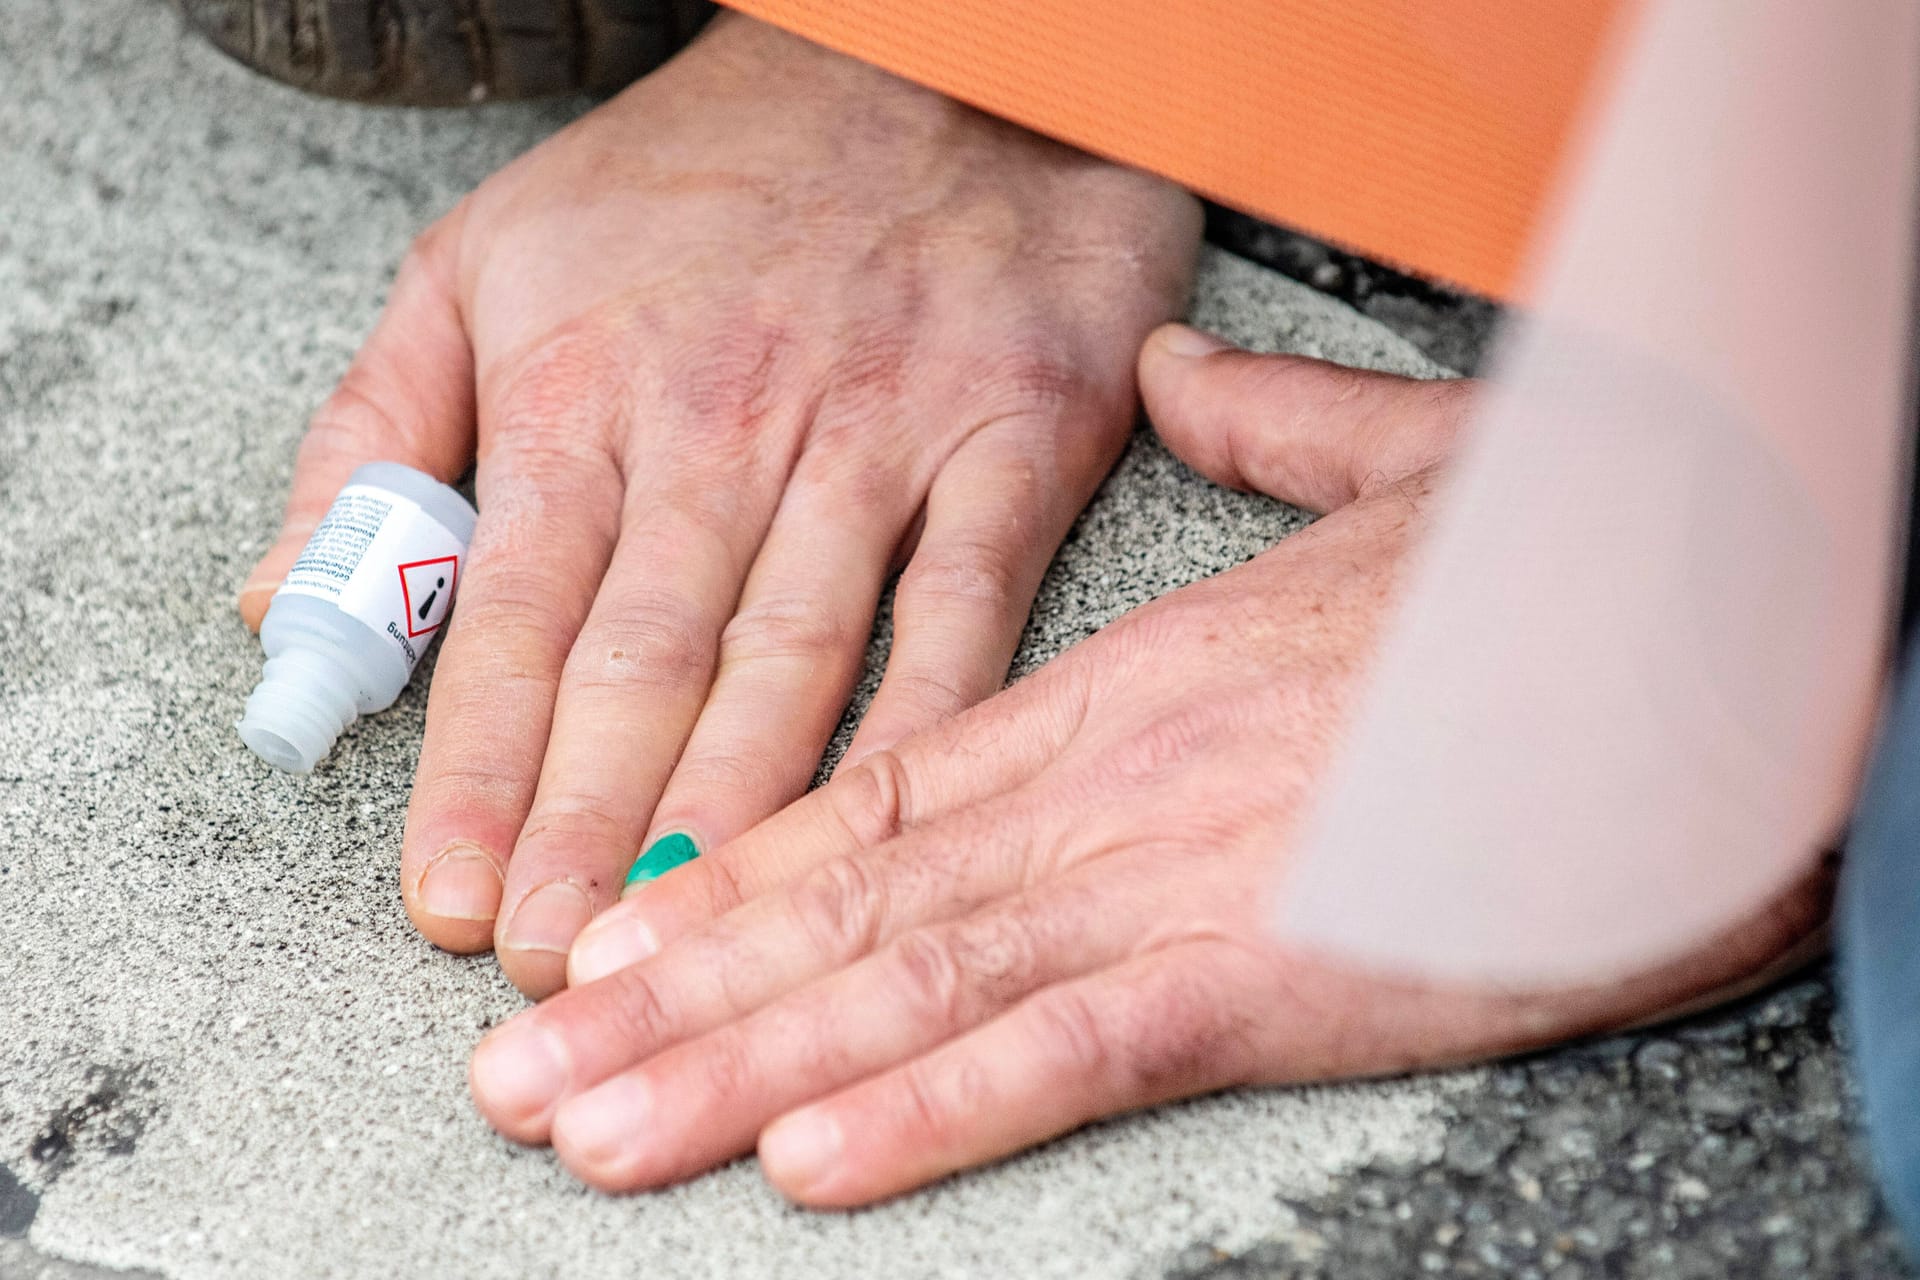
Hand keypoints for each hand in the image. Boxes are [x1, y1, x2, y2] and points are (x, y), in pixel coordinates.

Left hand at [237, 14, 1201, 994]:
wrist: (939, 60)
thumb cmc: (713, 172)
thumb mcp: (489, 254)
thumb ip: (379, 426)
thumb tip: (291, 592)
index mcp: (589, 383)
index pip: (514, 614)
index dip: (481, 770)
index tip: (451, 898)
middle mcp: (729, 422)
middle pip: (645, 659)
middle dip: (592, 824)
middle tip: (555, 965)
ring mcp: (879, 436)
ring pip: (791, 654)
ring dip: (728, 807)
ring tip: (677, 935)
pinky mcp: (1011, 441)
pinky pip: (964, 611)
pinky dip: (923, 727)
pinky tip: (878, 832)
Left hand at [465, 328, 1830, 1202]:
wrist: (1715, 629)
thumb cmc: (1556, 577)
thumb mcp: (1400, 478)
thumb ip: (1269, 434)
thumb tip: (1194, 378)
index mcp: (1120, 689)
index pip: (878, 799)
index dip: (726, 882)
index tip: (605, 940)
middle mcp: (1109, 784)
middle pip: (848, 908)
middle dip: (668, 1001)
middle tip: (518, 1077)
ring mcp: (1178, 875)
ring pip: (911, 985)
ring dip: (738, 1071)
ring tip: (593, 1134)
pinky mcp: (1276, 966)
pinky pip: (1072, 1046)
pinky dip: (934, 1107)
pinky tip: (810, 1161)